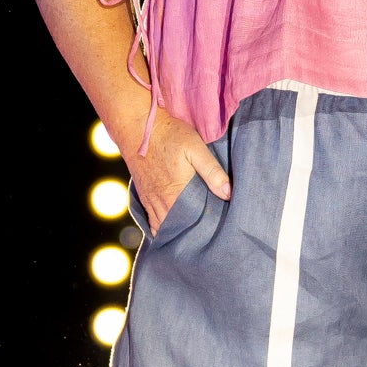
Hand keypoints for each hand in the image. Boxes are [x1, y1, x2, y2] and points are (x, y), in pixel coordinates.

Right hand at [125, 107, 230, 235]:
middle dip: (192, 236)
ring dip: (177, 234)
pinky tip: (171, 230)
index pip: (194, 222)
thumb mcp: (195, 148)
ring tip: (192, 240)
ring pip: (163, 227)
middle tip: (208, 240)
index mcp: (176, 193)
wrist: (137, 126)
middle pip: (178, 229)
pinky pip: (152, 221)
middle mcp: (161, 202)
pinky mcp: (144, 196)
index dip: (205, 230)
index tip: (218, 233)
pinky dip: (161, 228)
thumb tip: (229, 194)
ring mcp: (150, 201)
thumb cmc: (169, 135)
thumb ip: (212, 172)